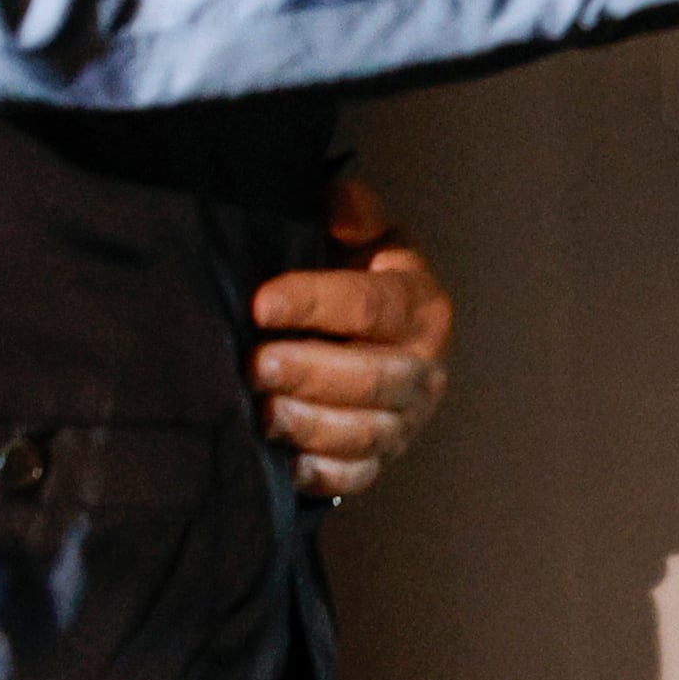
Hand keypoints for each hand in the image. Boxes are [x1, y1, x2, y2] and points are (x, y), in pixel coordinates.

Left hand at [250, 177, 454, 500]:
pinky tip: (285, 461)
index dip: (317, 302)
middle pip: (374, 376)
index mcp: (420, 305)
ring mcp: (405, 419)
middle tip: (255, 364)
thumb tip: (337, 202)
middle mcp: (423, 365)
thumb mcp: (365, 239)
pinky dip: (322, 473)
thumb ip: (353, 214)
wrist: (377, 341)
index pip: (373, 305)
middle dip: (311, 372)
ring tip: (262, 414)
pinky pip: (356, 476)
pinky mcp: (382, 459)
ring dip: (312, 425)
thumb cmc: (360, 282)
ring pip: (365, 432)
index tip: (262, 302)